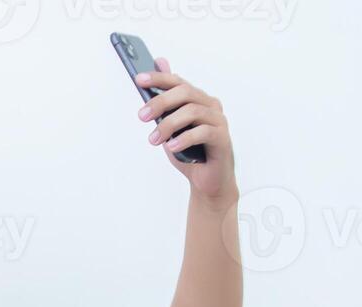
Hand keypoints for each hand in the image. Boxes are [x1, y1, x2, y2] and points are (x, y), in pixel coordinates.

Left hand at [136, 56, 237, 206]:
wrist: (207, 181)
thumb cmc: (189, 153)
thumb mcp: (170, 128)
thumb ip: (164, 106)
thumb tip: (156, 72)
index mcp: (198, 100)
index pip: (178, 82)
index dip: (159, 78)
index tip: (139, 80)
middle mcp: (210, 106)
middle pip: (185, 93)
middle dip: (160, 102)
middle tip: (142, 116)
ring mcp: (219, 121)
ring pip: (193, 111)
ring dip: (168, 125)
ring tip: (153, 140)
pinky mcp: (222, 138)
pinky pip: (203, 132)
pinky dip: (184, 139)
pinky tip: (171, 147)